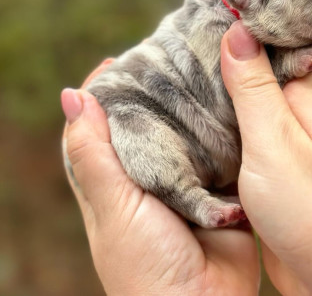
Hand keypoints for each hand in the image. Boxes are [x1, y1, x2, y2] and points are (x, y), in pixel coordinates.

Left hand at [61, 61, 258, 295]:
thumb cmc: (146, 265)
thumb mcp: (114, 206)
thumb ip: (93, 155)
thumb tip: (72, 97)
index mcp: (114, 180)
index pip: (99, 128)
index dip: (104, 94)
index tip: (116, 62)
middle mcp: (148, 176)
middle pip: (145, 124)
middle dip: (152, 93)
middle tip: (166, 57)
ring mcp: (185, 180)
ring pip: (182, 132)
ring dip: (188, 106)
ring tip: (200, 71)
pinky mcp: (217, 186)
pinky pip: (216, 149)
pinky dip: (219, 128)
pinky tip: (228, 103)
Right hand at [220, 21, 311, 295]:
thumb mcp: (276, 142)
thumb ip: (255, 89)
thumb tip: (240, 31)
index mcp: (307, 96)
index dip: (293, 9)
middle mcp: (298, 110)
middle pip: (276, 60)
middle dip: (252, 36)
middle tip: (216, 11)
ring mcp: (285, 136)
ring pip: (258, 91)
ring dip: (236, 72)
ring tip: (202, 47)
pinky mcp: (270, 161)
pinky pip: (248, 123)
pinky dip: (230, 109)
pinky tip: (207, 101)